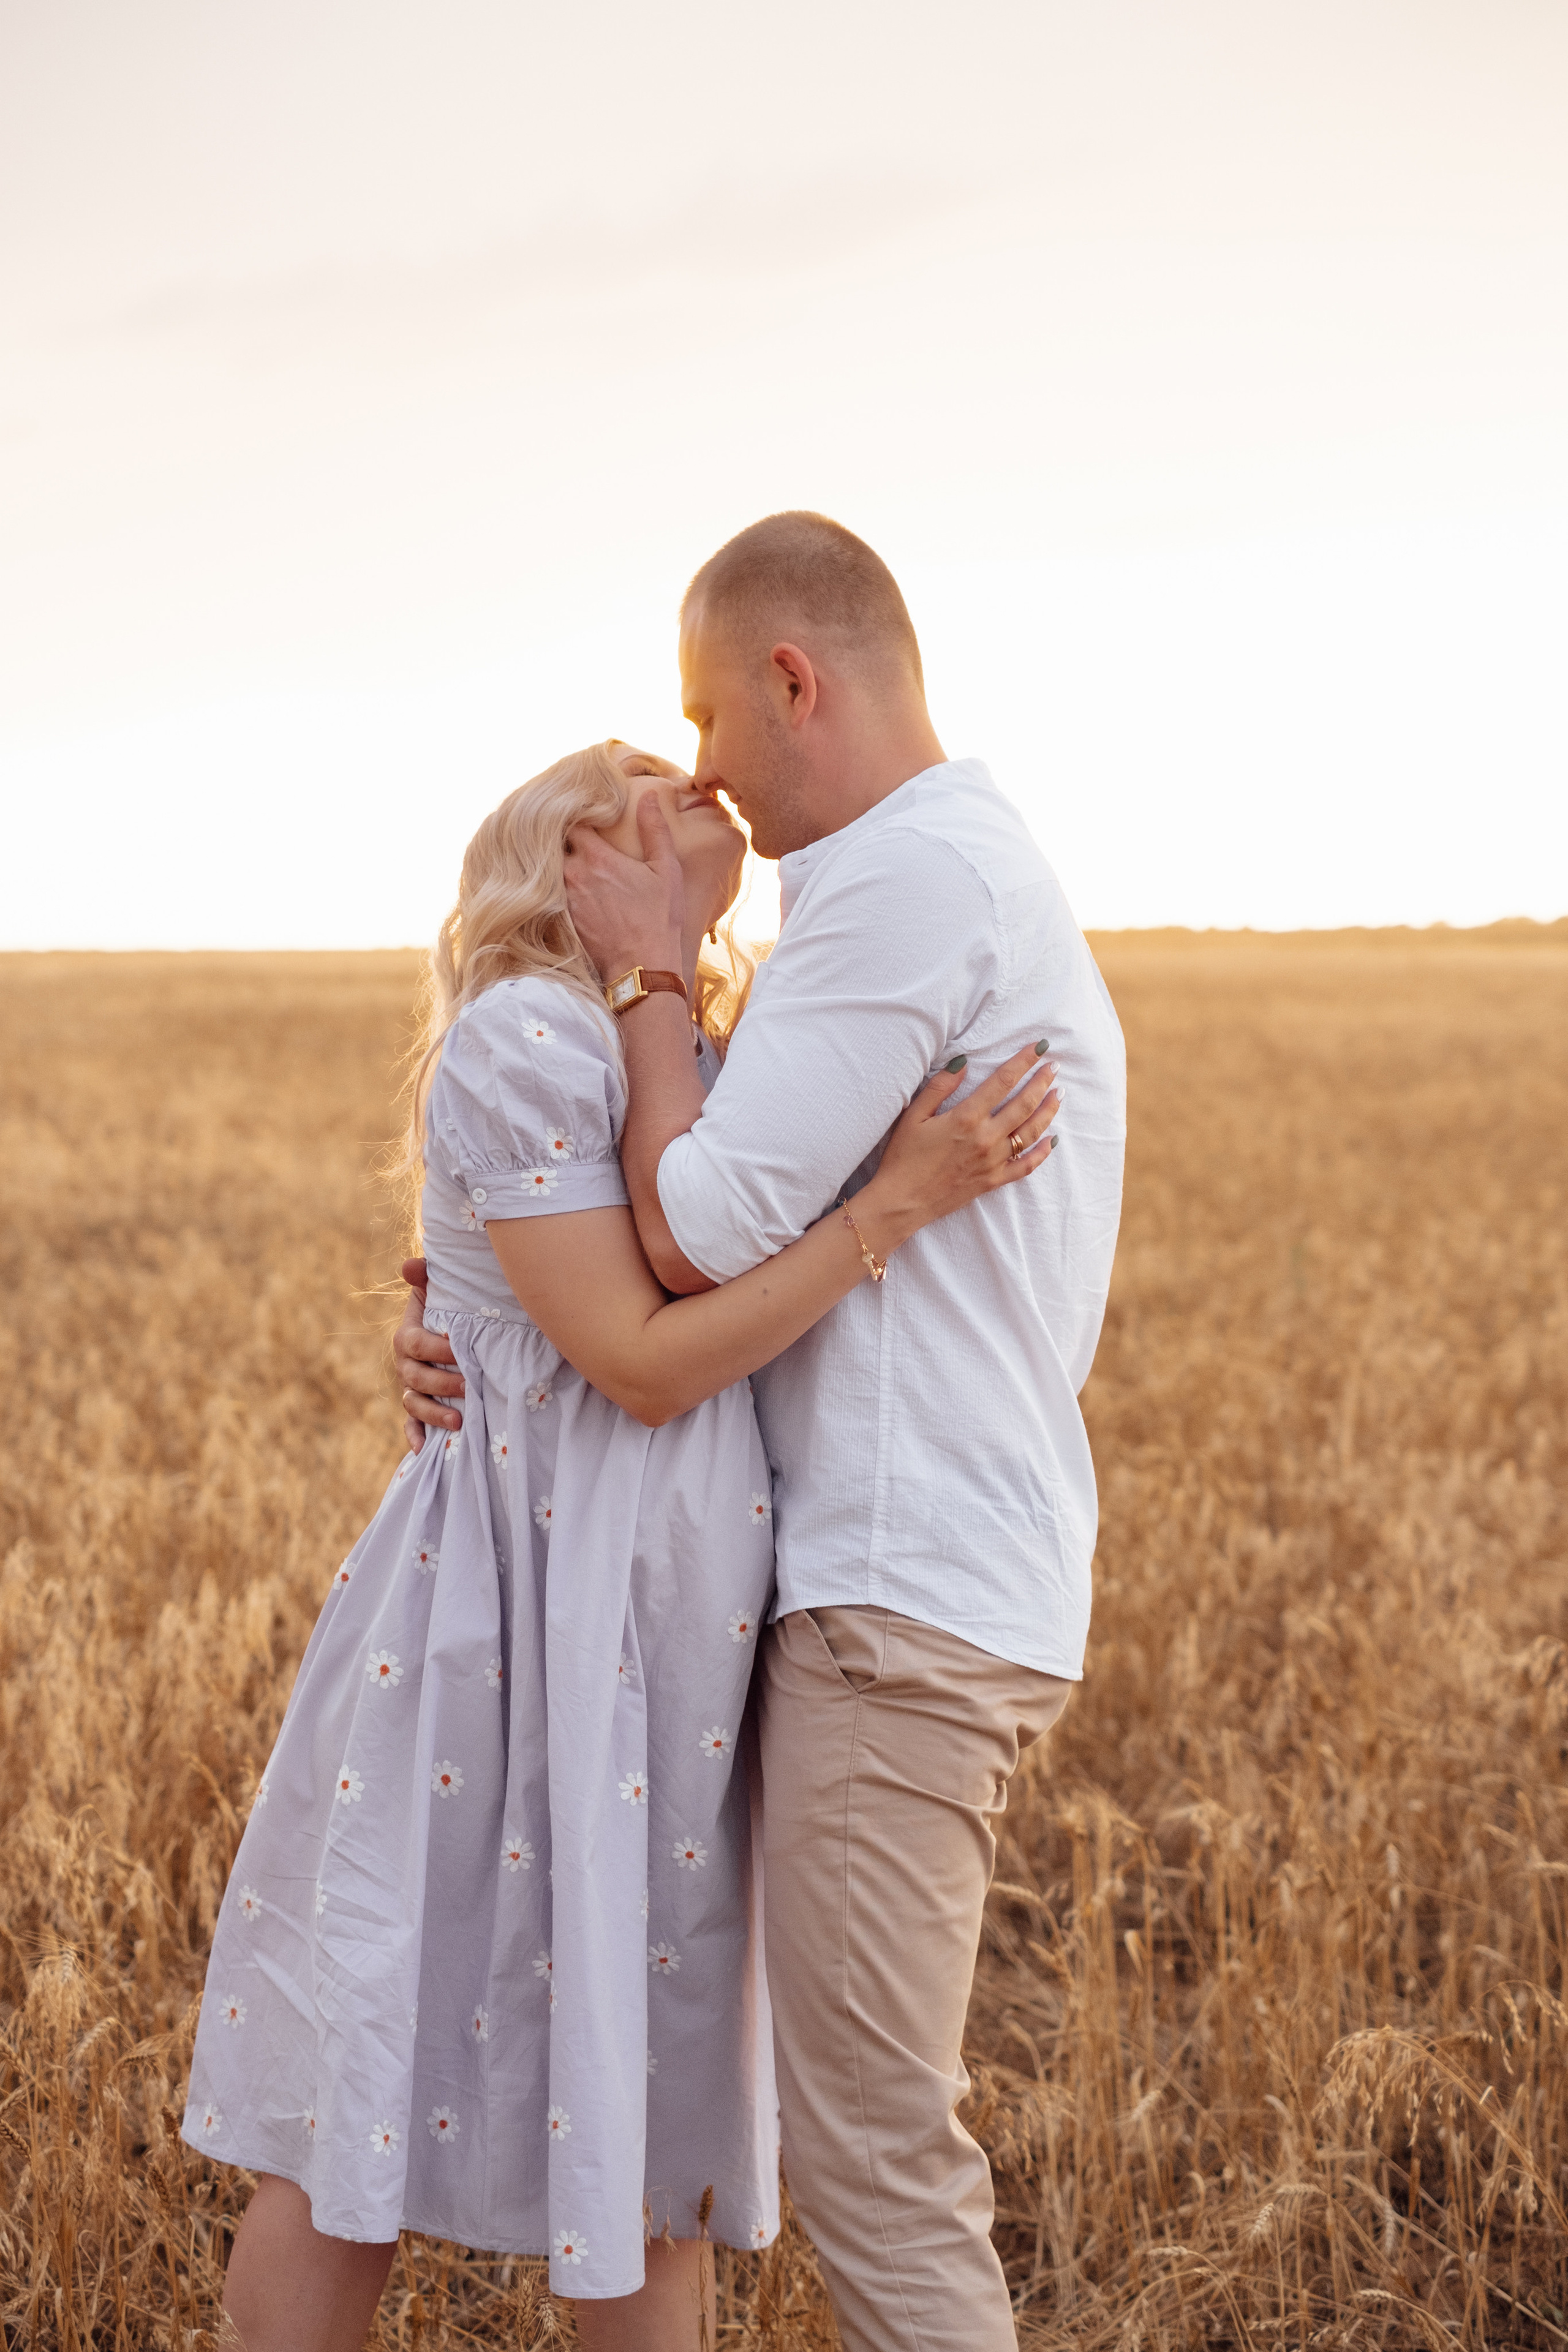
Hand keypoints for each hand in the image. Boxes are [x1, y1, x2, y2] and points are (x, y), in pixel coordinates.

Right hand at [394, 1256, 463, 1450]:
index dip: (435, 1347)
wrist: (449, 1332)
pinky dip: (414, 1438)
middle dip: (442, 1384)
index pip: (415, 1343)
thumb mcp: (437, 1291)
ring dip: (434, 1415)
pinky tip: (422, 1451)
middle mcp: (405, 1365)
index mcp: (408, 1337)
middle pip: (416, 1378)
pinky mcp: (418, 1408)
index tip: (459, 1348)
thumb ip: (425, 1276)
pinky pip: (411, 1426)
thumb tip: (410, 1265)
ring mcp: (411, 1389)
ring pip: (414, 1404)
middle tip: (469, 1386)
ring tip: (459, 1422)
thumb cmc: (447, 1309)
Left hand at [563, 795, 685, 980]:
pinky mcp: (560, 920)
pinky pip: (548, 895)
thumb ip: (655, 829)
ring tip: (571, 864)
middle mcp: (572, 874)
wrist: (642, 967)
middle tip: (574, 839)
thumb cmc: (659, 919)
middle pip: (554, 845)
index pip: (572, 822)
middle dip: (562, 839)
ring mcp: (562, 899)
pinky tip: (569, 892)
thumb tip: (646, 794)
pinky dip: (554, 890)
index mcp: (596, 856)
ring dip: (557, 865)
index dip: (577, 816)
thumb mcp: (666, 870)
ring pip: (548, 871)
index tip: (587, 818)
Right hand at [857, 1043, 1061, 1247]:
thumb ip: (940, 1086)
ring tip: (1058, 1095)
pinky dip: (1043, 1153)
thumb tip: (963, 1061)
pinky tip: (1053, 1140)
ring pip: (1031, 1132)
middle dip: (1042, 1082)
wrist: (902, 1201)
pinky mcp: (993, 1181)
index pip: (1003, 1081)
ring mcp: (993, 1161)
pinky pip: (1026, 1166)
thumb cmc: (903, 1157)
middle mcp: (985, 1138)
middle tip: (1055, 1067)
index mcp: (966, 1118)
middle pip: (1024, 1104)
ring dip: (1048, 1111)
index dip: (1023, 1061)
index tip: (1039, 1046)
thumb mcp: (914, 1115)